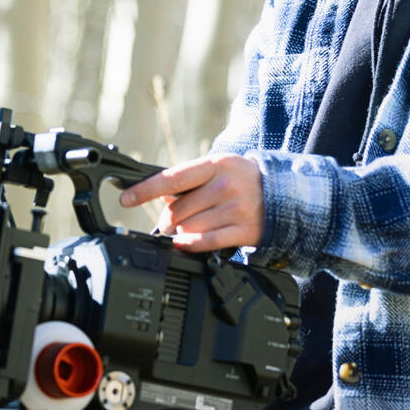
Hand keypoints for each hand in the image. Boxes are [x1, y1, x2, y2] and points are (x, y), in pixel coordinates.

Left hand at [118, 154, 263, 252]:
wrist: (283, 193)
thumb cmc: (242, 179)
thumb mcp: (217, 168)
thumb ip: (189, 180)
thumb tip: (159, 196)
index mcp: (215, 165)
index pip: (172, 178)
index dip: (145, 190)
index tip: (126, 199)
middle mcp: (225, 186)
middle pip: (177, 210)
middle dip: (167, 219)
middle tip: (170, 220)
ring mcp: (235, 209)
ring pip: (188, 228)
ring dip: (180, 232)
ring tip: (188, 227)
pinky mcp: (243, 231)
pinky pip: (205, 243)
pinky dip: (189, 244)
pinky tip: (184, 242)